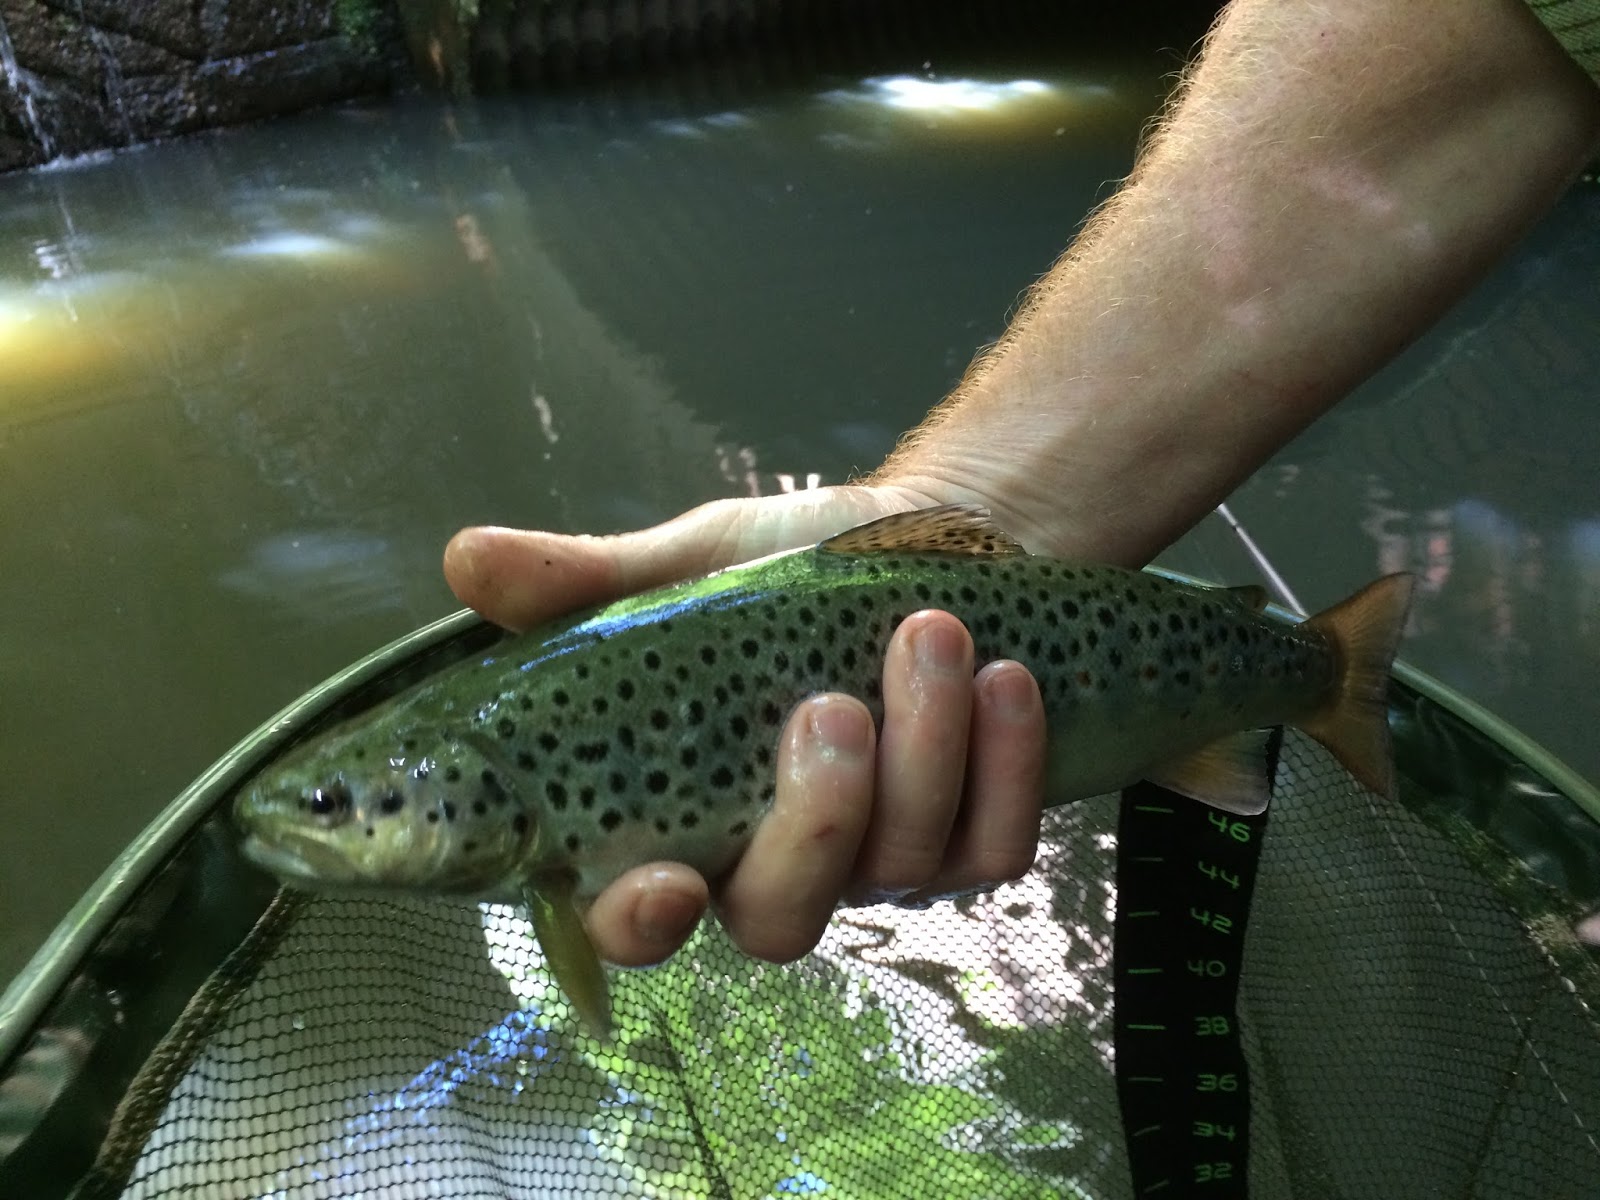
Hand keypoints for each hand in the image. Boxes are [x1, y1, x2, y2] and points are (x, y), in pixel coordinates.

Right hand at [443, 484, 1047, 966]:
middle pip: (780, 920)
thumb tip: (466, 559)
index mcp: (681, 813)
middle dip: (813, 821)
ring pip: (896, 868)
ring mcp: (879, 862)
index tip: (665, 879)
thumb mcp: (690, 564)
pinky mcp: (973, 843)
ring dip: (922, 751)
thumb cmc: (794, 570)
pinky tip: (1005, 680)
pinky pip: (991, 849)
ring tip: (933, 632)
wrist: (940, 543)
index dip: (640, 924)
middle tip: (828, 705)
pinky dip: (1003, 766)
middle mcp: (773, 858)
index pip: (636, 917)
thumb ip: (586, 581)